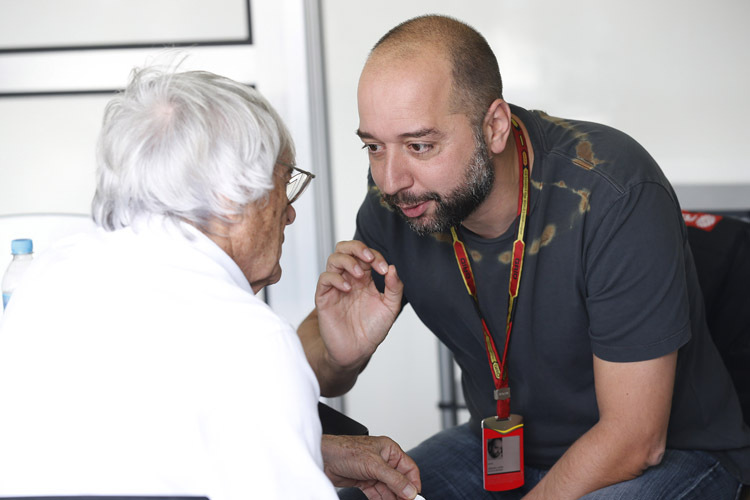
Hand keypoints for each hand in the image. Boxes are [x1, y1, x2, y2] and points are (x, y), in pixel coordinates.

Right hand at [315, 240, 402, 368]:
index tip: (384, 269)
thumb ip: (395, 288)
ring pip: (334, 259)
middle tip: (369, 258)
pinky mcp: (325, 298)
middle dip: (357, 247)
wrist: (357, 350)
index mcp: (364, 278)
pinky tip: (348, 288)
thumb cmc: (372, 330)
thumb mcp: (390, 308)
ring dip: (347, 261)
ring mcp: (336, 287)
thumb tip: (393, 268)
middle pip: (345, 248)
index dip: (375, 256)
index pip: (366, 255)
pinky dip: (336, 278)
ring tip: (358, 274)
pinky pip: (325, 279)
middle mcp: (349, 279)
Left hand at [321, 434, 420, 499]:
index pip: (409, 468)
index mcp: (389, 450)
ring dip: (392, 499)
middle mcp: (383, 460)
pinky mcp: (365, 481)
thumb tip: (410, 490)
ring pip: (389, 489)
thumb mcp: (374, 465)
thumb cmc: (345, 450)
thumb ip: (394, 479)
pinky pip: (378, 493)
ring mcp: (374, 471)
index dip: (413, 483)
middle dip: (402, 493)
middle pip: (399, 481)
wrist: (323, 458)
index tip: (415, 497)